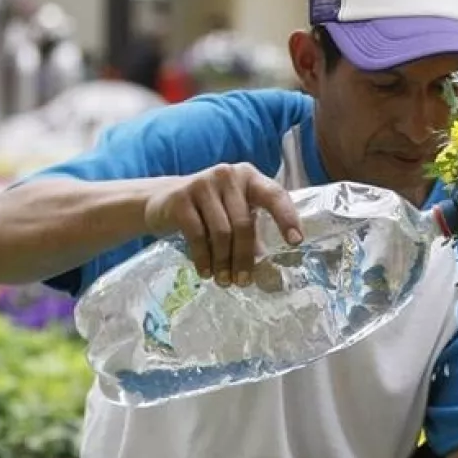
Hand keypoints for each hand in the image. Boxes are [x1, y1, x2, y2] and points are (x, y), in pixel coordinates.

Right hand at [143, 163, 303, 287]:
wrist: (161, 199)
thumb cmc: (209, 210)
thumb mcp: (234, 214)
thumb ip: (253, 233)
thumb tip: (270, 271)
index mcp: (250, 177)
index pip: (274, 195)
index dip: (286, 218)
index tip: (296, 242)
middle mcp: (228, 175)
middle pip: (244, 223)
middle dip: (245, 257)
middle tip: (244, 282)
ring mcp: (203, 183)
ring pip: (221, 232)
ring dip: (224, 262)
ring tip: (224, 281)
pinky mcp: (181, 197)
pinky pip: (197, 235)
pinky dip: (203, 258)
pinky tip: (206, 273)